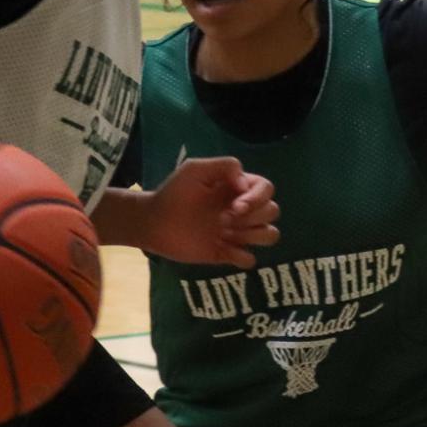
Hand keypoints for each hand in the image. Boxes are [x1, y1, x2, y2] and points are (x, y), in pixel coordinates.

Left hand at [140, 156, 279, 268]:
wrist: (153, 221)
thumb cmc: (174, 193)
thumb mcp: (195, 169)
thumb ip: (224, 166)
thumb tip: (245, 183)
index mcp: (238, 188)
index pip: (266, 189)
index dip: (257, 198)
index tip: (235, 206)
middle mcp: (242, 209)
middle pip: (272, 211)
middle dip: (253, 216)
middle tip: (223, 219)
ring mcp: (236, 233)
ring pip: (269, 234)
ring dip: (254, 235)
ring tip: (226, 234)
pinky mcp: (226, 253)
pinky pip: (250, 259)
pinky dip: (242, 257)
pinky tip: (223, 250)